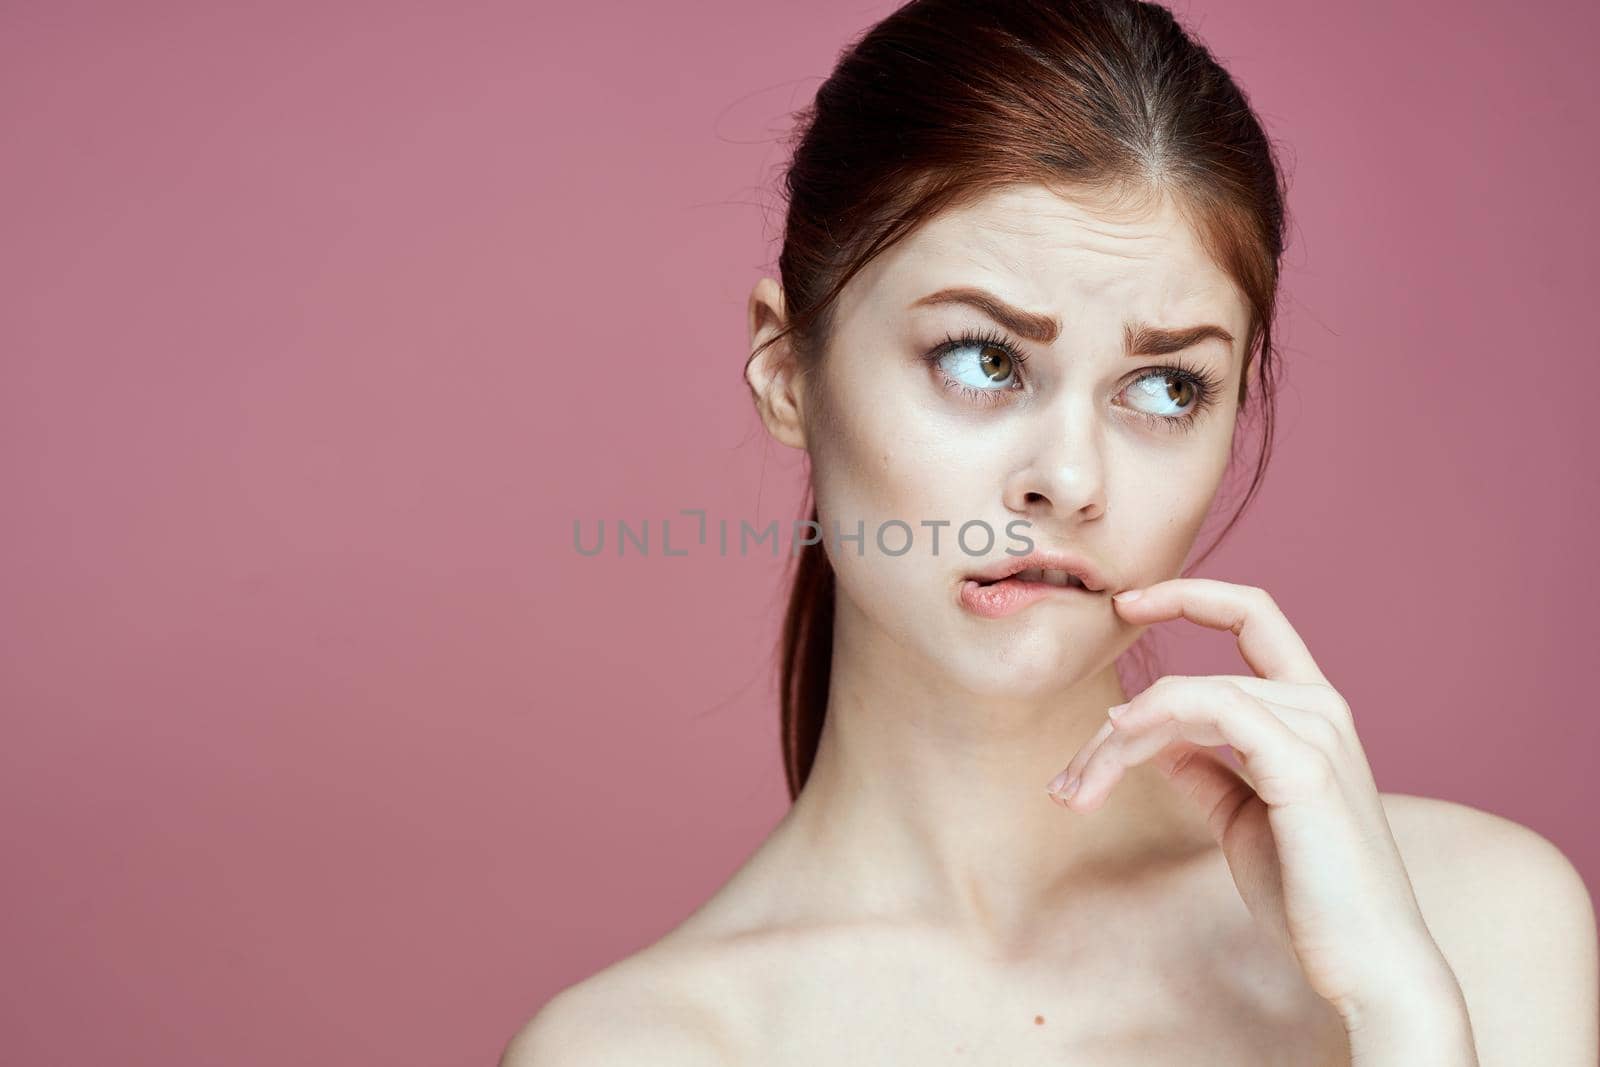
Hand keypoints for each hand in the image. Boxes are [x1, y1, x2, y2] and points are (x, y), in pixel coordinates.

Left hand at [1044, 578, 1473, 1039]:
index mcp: (1311, 712)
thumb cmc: (1310, 897)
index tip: (1127, 602)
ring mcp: (1317, 729)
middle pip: (1192, 679)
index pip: (1253, 618)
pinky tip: (1117, 743)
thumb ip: (1207, 771)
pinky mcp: (1303, 763)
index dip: (1191, 595)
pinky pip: (1212, 708)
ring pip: (1187, 697)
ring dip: (1117, 743)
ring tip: (1076, 793)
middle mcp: (1320, 707)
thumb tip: (1159, 742)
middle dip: (1117, 726)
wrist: (1367, 964)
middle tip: (1066, 782)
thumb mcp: (1242, 820)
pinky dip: (1154, 719)